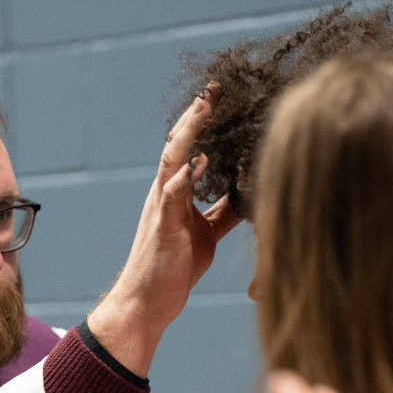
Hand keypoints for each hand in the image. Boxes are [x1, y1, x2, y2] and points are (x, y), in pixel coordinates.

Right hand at [87, 87, 241, 377]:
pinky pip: (171, 195)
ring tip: (203, 108)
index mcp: (175, 195)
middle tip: (213, 89)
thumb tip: (244, 196)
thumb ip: (221, 213)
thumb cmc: (173, 270)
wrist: (147, 303)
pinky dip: (185, 175)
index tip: (220, 99)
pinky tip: (199, 160)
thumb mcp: (206, 235)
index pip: (189, 151)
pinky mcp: (163, 227)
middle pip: (178, 146)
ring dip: (188, 134)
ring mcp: (161, 209)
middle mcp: (164, 195)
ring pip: (171, 161)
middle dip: (195, 117)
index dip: (203, 125)